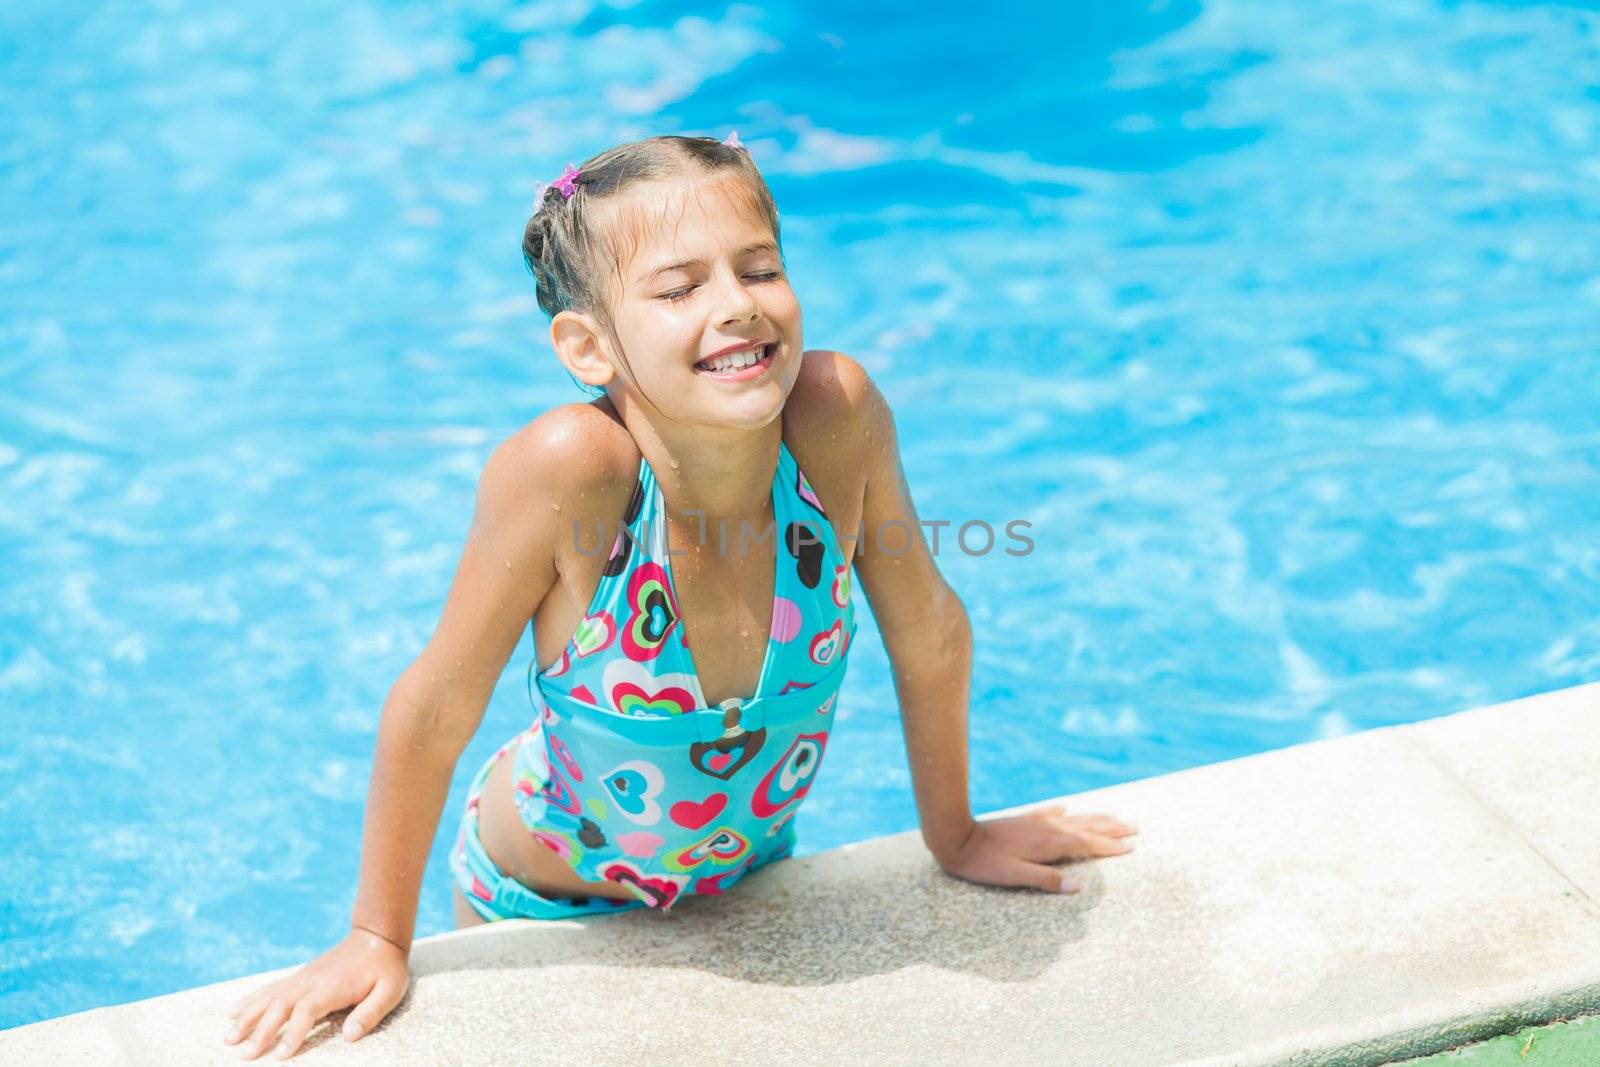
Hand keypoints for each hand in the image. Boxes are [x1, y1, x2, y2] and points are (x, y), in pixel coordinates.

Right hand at [222, 926, 409, 1059]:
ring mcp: (302, 977)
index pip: (307, 1011)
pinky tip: (233, 1012)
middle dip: (261, 1031)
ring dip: (248, 1016)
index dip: (293, 1033)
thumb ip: (371, 1013)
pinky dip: (250, 1000)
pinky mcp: (299, 976)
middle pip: (280, 1006)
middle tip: (245, 1055)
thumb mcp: (390, 990)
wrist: (376, 936)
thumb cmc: (385, 968)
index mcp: (332, 987)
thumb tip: (350, 1035)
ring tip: (228, 1037)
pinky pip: (270, 988)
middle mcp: (311, 981)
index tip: (281, 1055)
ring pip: (269, 997)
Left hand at [934, 802, 1137, 893]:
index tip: (1131, 846)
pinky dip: (1062, 811)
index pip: (1087, 843)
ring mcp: (1035, 823)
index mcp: (1048, 844)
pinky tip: (1067, 808)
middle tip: (1134, 827)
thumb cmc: (986, 863)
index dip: (1110, 846)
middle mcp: (1047, 829)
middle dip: (1111, 828)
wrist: (958, 838)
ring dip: (1094, 818)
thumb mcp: (1015, 876)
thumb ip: (1046, 880)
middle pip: (1086, 827)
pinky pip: (1049, 813)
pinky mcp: (1023, 820)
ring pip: (1072, 819)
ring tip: (1113, 817)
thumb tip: (1077, 888)